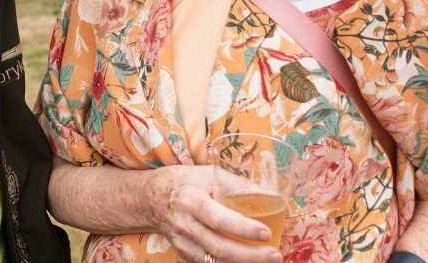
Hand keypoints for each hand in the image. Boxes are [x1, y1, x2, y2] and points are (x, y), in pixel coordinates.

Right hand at [148, 165, 282, 262]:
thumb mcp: (208, 174)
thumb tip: (270, 194)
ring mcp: (182, 243)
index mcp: (190, 201)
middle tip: (275, 254)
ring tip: (267, 260)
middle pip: (219, 248)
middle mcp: (184, 225)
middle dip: (251, 256)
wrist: (152, 198)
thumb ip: (236, 185)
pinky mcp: (184, 255)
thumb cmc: (185, 182)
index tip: (266, 233)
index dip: (243, 229)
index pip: (218, 219)